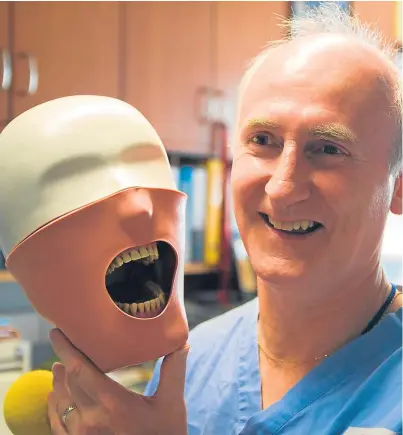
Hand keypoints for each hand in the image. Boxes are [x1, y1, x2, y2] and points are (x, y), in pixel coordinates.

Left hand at [48, 328, 188, 434]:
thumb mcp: (172, 404)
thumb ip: (174, 371)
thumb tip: (181, 343)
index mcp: (113, 403)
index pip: (80, 370)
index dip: (66, 349)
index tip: (57, 333)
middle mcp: (92, 419)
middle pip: (69, 383)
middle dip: (64, 361)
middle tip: (63, 344)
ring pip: (61, 403)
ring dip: (58, 383)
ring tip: (58, 368)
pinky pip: (57, 425)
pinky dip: (54, 408)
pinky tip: (54, 398)